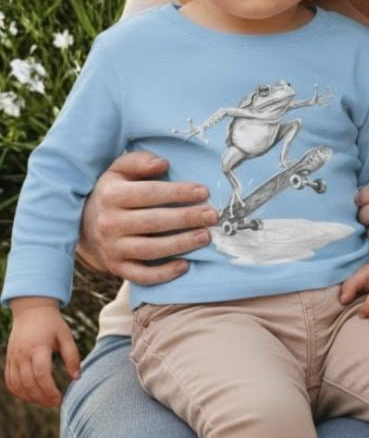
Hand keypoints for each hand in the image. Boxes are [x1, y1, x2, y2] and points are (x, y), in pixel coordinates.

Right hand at [5, 299, 79, 406]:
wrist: (31, 312)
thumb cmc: (52, 324)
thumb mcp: (66, 336)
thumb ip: (73, 357)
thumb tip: (77, 377)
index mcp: (38, 348)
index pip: (41, 374)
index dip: (49, 390)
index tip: (60, 399)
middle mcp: (22, 355)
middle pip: (28, 383)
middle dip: (42, 397)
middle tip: (55, 403)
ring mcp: (13, 358)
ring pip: (17, 385)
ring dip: (30, 397)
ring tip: (46, 402)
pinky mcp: (9, 360)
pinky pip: (10, 381)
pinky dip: (19, 392)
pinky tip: (32, 396)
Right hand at [79, 151, 217, 283]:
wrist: (85, 226)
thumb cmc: (113, 192)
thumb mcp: (119, 171)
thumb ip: (139, 162)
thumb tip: (162, 163)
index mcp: (111, 195)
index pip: (149, 193)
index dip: (178, 192)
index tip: (204, 192)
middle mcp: (108, 223)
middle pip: (153, 222)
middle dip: (186, 218)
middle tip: (212, 215)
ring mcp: (112, 248)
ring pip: (150, 249)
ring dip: (181, 244)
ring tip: (206, 236)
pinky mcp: (117, 267)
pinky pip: (141, 275)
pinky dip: (163, 274)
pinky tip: (186, 265)